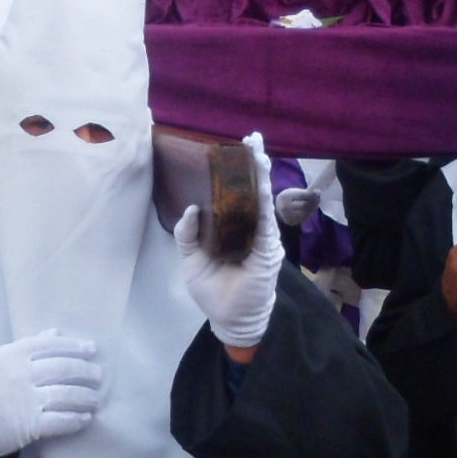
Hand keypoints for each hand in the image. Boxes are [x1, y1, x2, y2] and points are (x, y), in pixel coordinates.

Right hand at [0, 331, 103, 457]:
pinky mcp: (28, 425)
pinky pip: (59, 420)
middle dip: (85, 371)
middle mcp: (23, 373)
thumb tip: (54, 333)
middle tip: (99, 376)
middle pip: (64, 369)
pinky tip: (84, 420)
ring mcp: (27, 399)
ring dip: (85, 397)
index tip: (92, 349)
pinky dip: (75, 420)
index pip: (52, 346)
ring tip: (95, 400)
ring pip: (66, 394)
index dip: (75, 347)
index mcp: (14, 354)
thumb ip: (27, 346)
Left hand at [175, 134, 282, 355]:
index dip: (238, 173)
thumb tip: (191, 207)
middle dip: (255, 164)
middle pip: (253, 191)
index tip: (237, 148)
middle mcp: (250, 229)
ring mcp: (261, 238)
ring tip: (259, 152)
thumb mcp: (192, 260)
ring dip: (262, 175)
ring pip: (263, 200)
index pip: (237, 195)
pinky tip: (262, 183)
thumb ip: (189, 234)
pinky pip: (266, 221)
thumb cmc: (214, 291)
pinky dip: (265, 200)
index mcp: (233, 228)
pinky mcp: (267, 249)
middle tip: (253, 139)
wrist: (230, 319)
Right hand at [274, 186, 321, 228]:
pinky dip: (310, 212)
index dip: (311, 194)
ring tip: (317, 202)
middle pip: (304, 205)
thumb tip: (317, 192)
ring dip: (313, 207)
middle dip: (313, 201)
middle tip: (319, 198)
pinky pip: (305, 217)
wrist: (279, 208)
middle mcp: (285, 208)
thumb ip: (304, 192)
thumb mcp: (293, 191)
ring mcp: (289, 217)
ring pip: (306, 212)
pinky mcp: (293, 222)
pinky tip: (313, 208)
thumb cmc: (288, 198)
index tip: (319, 192)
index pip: (301, 196)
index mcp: (285, 197)